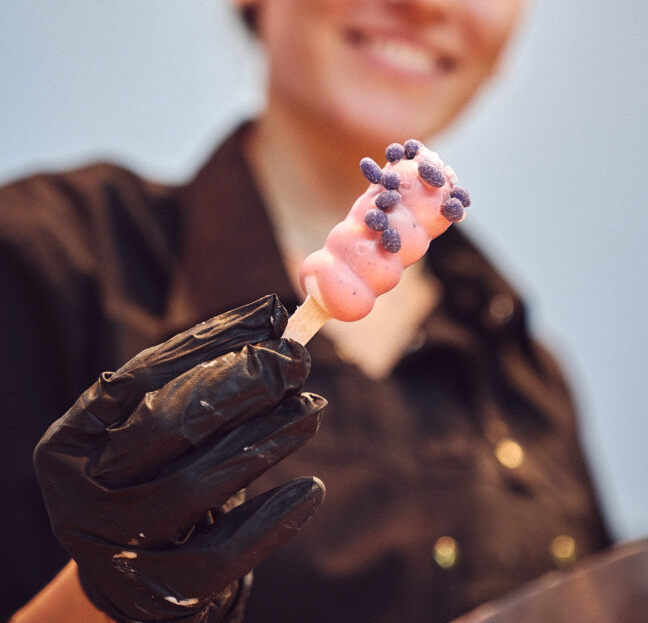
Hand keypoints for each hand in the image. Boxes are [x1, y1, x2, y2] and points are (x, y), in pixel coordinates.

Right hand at [33, 295, 325, 622]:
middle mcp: (79, 498)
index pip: (139, 378)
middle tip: (293, 363)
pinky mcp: (158, 595)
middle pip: (163, 431)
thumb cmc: (154, 476)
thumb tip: (269, 318)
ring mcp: (114, 551)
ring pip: (192, 488)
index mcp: (69, 444)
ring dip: (261, 442)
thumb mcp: (160, 424)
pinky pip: (221, 555)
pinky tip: (311, 489)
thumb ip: (200, 374)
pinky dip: (271, 521)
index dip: (208, 345)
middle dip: (237, 389)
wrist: (135, 576)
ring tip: (309, 409)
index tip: (268, 321)